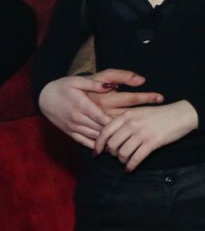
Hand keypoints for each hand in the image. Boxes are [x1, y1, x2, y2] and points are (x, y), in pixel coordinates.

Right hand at [38, 69, 159, 147]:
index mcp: (82, 105)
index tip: (132, 124)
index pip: (102, 117)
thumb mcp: (78, 80)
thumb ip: (95, 84)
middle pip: (101, 129)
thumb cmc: (64, 86)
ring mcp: (73, 127)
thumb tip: (111, 86)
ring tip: (127, 145)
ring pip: (94, 137)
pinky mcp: (70, 132)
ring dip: (109, 142)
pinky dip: (97, 147)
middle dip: (118, 133)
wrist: (43, 97)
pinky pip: (85, 142)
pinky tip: (109, 149)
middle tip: (135, 137)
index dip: (117, 122)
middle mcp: (77, 118)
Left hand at [94, 100, 197, 170]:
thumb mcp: (140, 111)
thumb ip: (125, 120)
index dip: (98, 144)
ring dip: (121, 160)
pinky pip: (136, 158)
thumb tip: (110, 137)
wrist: (182, 114)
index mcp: (127, 115)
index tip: (97, 152)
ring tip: (125, 161)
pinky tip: (130, 169)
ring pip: (122, 153)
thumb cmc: (160, 114)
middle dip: (112, 153)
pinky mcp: (152, 143)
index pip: (105, 132)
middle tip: (116, 155)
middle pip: (112, 144)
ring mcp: (142, 133)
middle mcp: (132, 124)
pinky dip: (130, 166)